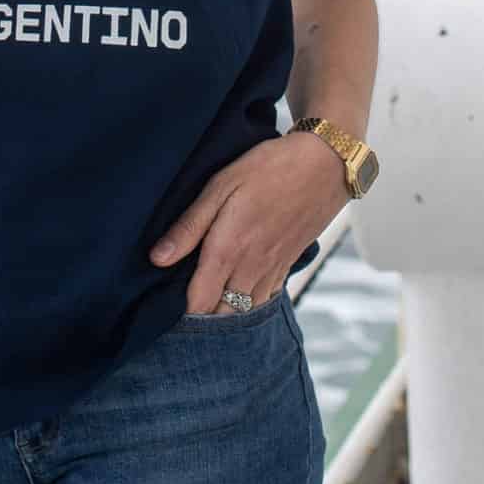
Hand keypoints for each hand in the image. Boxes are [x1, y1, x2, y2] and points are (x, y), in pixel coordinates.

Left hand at [149, 131, 347, 312]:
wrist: (325, 164)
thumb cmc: (267, 168)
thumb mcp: (220, 186)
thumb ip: (190, 226)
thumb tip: (157, 259)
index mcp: (228, 250)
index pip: (198, 303)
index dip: (179, 313)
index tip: (163, 308)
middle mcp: (251, 268)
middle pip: (221, 315)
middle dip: (200, 320)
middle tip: (180, 312)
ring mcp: (272, 269)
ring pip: (244, 312)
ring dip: (224, 316)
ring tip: (205, 309)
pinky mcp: (288, 264)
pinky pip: (265, 299)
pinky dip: (248, 306)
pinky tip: (237, 298)